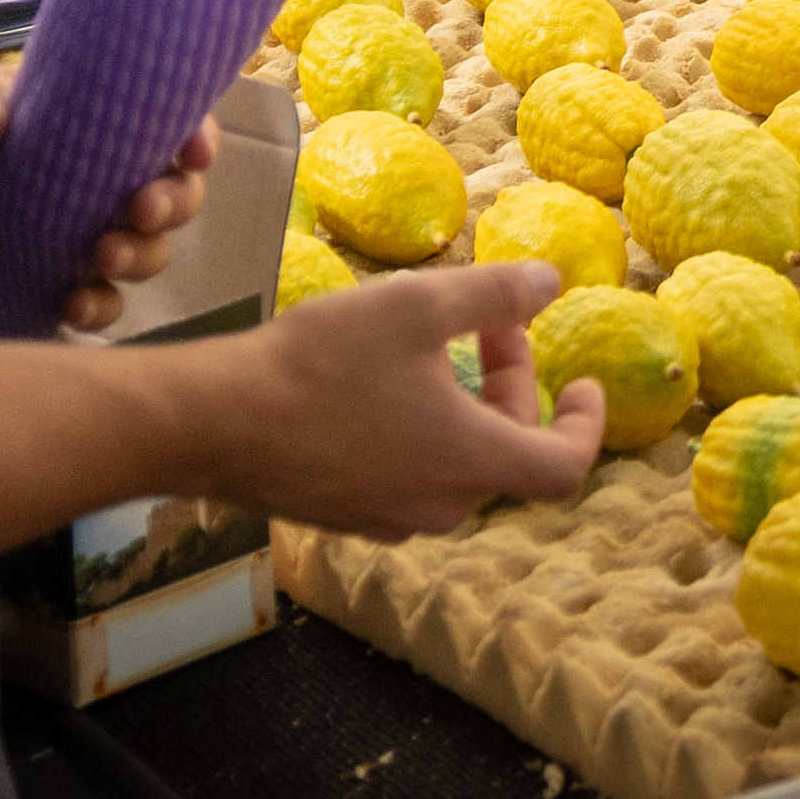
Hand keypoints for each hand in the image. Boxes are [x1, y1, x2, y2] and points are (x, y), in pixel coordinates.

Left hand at [0, 51, 220, 335]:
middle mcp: (100, 182)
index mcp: (93, 121)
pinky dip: (98, 307)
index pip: (168, 126)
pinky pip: (98, 303)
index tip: (193, 153)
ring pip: (147, 253)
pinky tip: (72, 304)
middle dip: (173, 204)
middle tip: (139, 207)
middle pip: (175, 195)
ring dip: (140, 257)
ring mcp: (79, 236)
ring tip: (102, 256)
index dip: (197, 138)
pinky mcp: (48, 283)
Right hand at [225, 263, 605, 537]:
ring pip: (455, 464)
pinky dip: (421, 431)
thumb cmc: (321, 362)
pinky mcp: (345, 516)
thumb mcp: (418, 306)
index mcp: (471, 462)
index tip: (580, 381)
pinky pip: (408, 476)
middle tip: (486, 322)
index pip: (563, 468)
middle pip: (506, 451)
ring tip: (430, 344)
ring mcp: (387, 517)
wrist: (214, 421)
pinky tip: (380, 382)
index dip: (585, 425)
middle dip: (510, 383)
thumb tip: (552, 281)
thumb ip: (496, 295)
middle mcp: (438, 505)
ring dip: (464, 405)